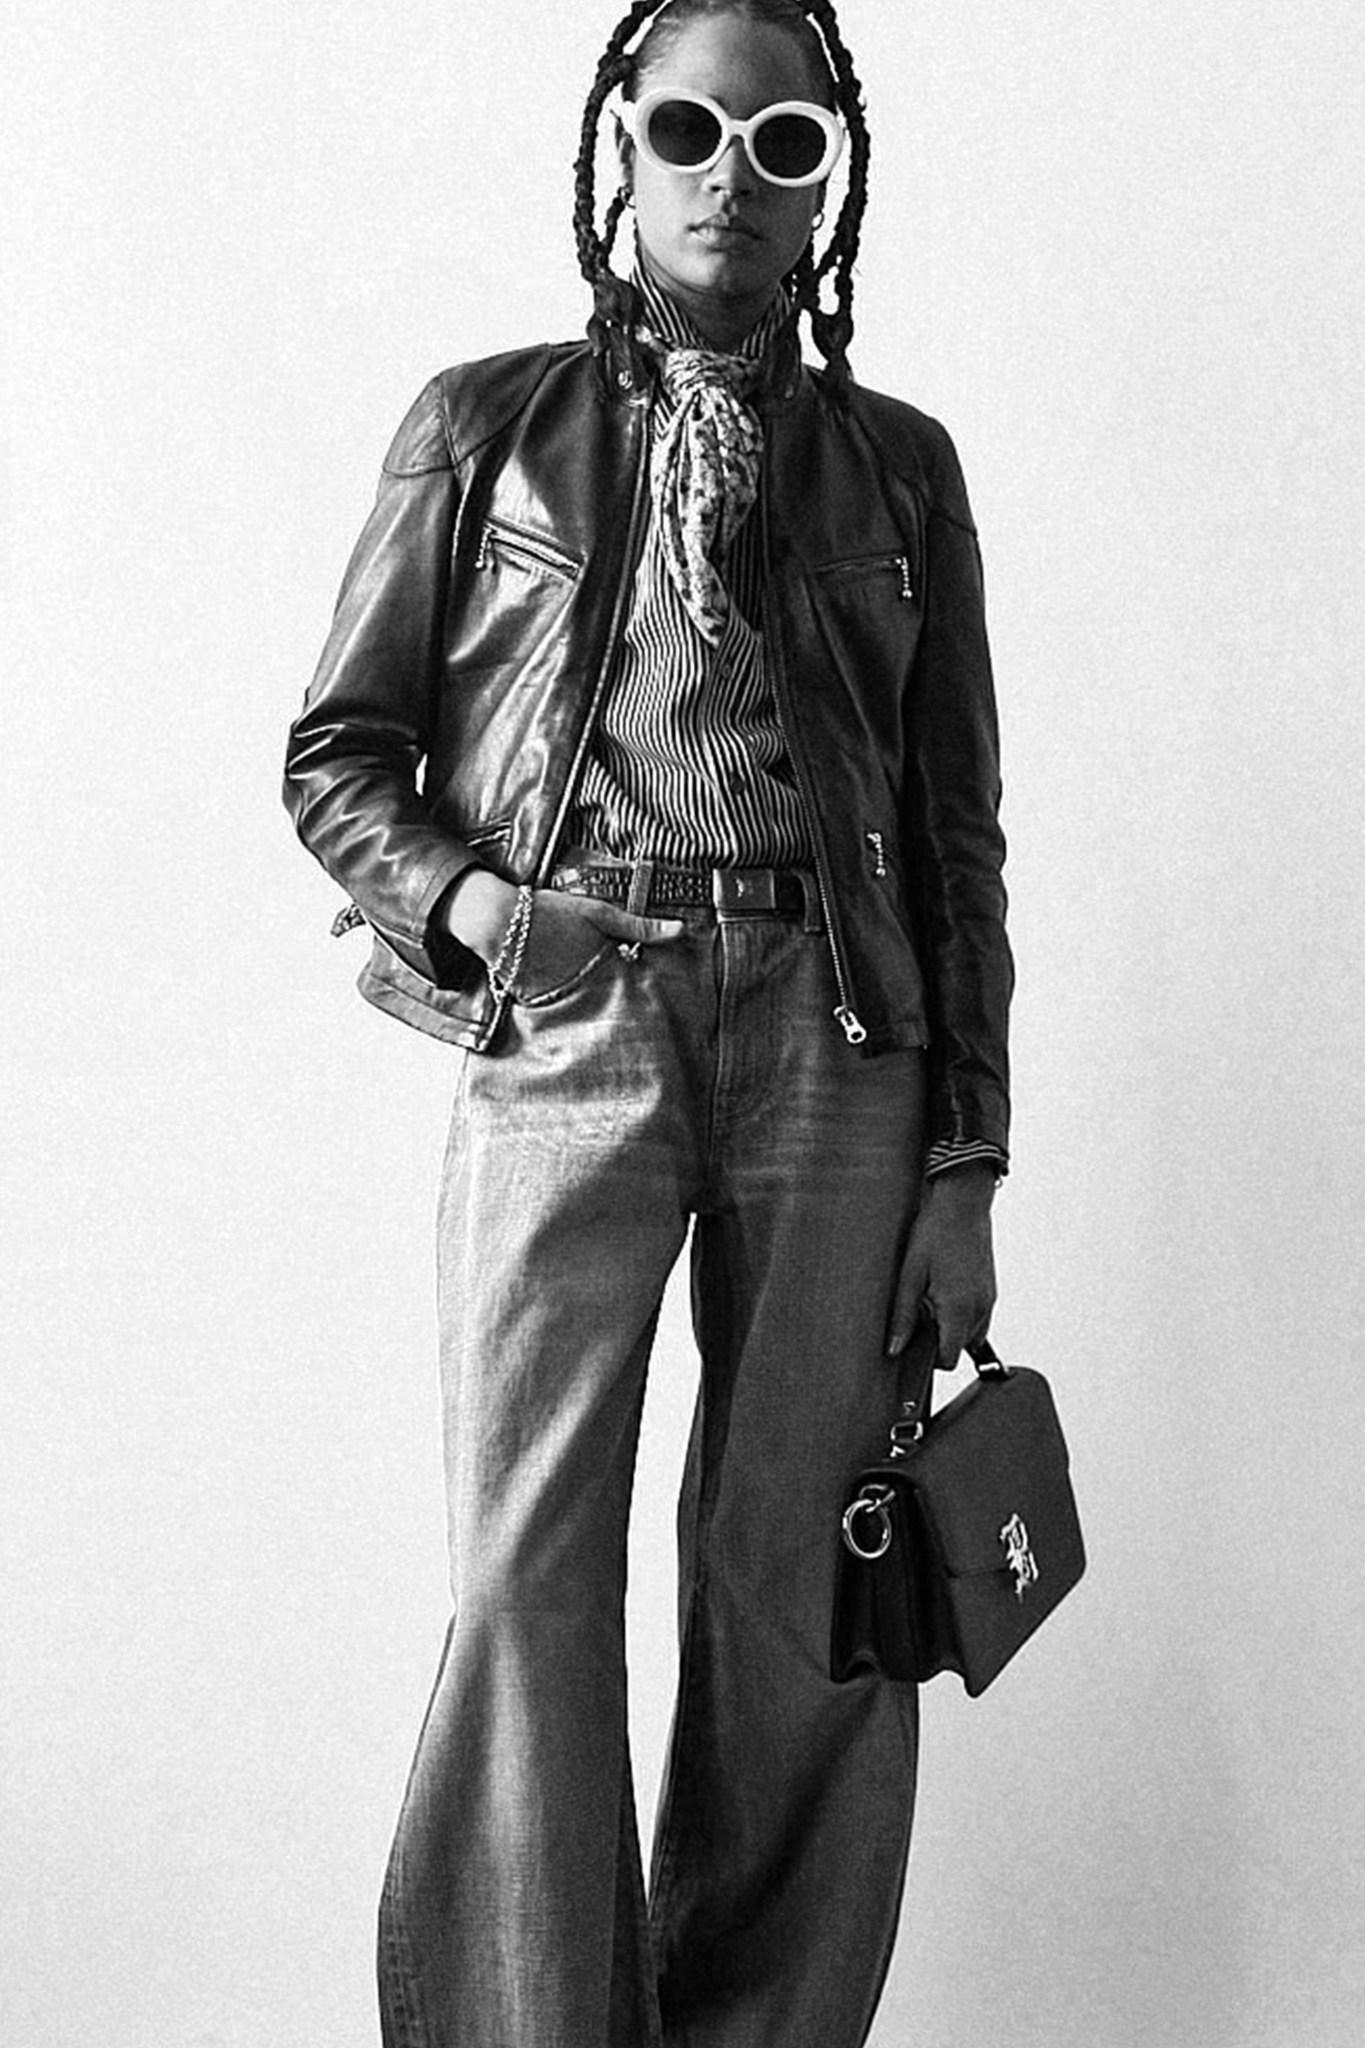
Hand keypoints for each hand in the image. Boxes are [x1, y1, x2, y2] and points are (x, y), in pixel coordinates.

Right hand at [442, 869, 682, 989]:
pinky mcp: (538, 1006)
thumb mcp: (598, 913)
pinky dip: (561, 1002)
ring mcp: (561, 1000)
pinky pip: (558, 1010)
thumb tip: (682, 930)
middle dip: (616, 1000)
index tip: (648, 992)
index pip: (634, 990)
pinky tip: (555, 988)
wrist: (498, 921)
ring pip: (585, 1009)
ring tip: (578, 988)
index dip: (641, 990)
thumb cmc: (550, 911)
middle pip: (611, 1003)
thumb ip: (640, 927)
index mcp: (604, 968)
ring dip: (589, 1003)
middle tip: (618, 998)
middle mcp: (585, 989)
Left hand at [886, 1164, 996, 1367]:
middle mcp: (979, 1309)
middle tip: (917, 1316)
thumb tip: (894, 1349)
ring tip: (930, 1302)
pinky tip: (944, 1292)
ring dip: (951, 1329)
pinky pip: (978, 1317)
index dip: (928, 1360)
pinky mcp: (990, 1290)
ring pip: (971, 1335)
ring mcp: (988, 1299)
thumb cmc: (934, 1233)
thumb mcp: (910, 1275)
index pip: (948, 1359)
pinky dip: (962, 1315)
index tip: (912, 1345)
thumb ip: (903, 1316)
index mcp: (958, 1309)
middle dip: (939, 1341)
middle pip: (959, 1349)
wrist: (963, 1203)